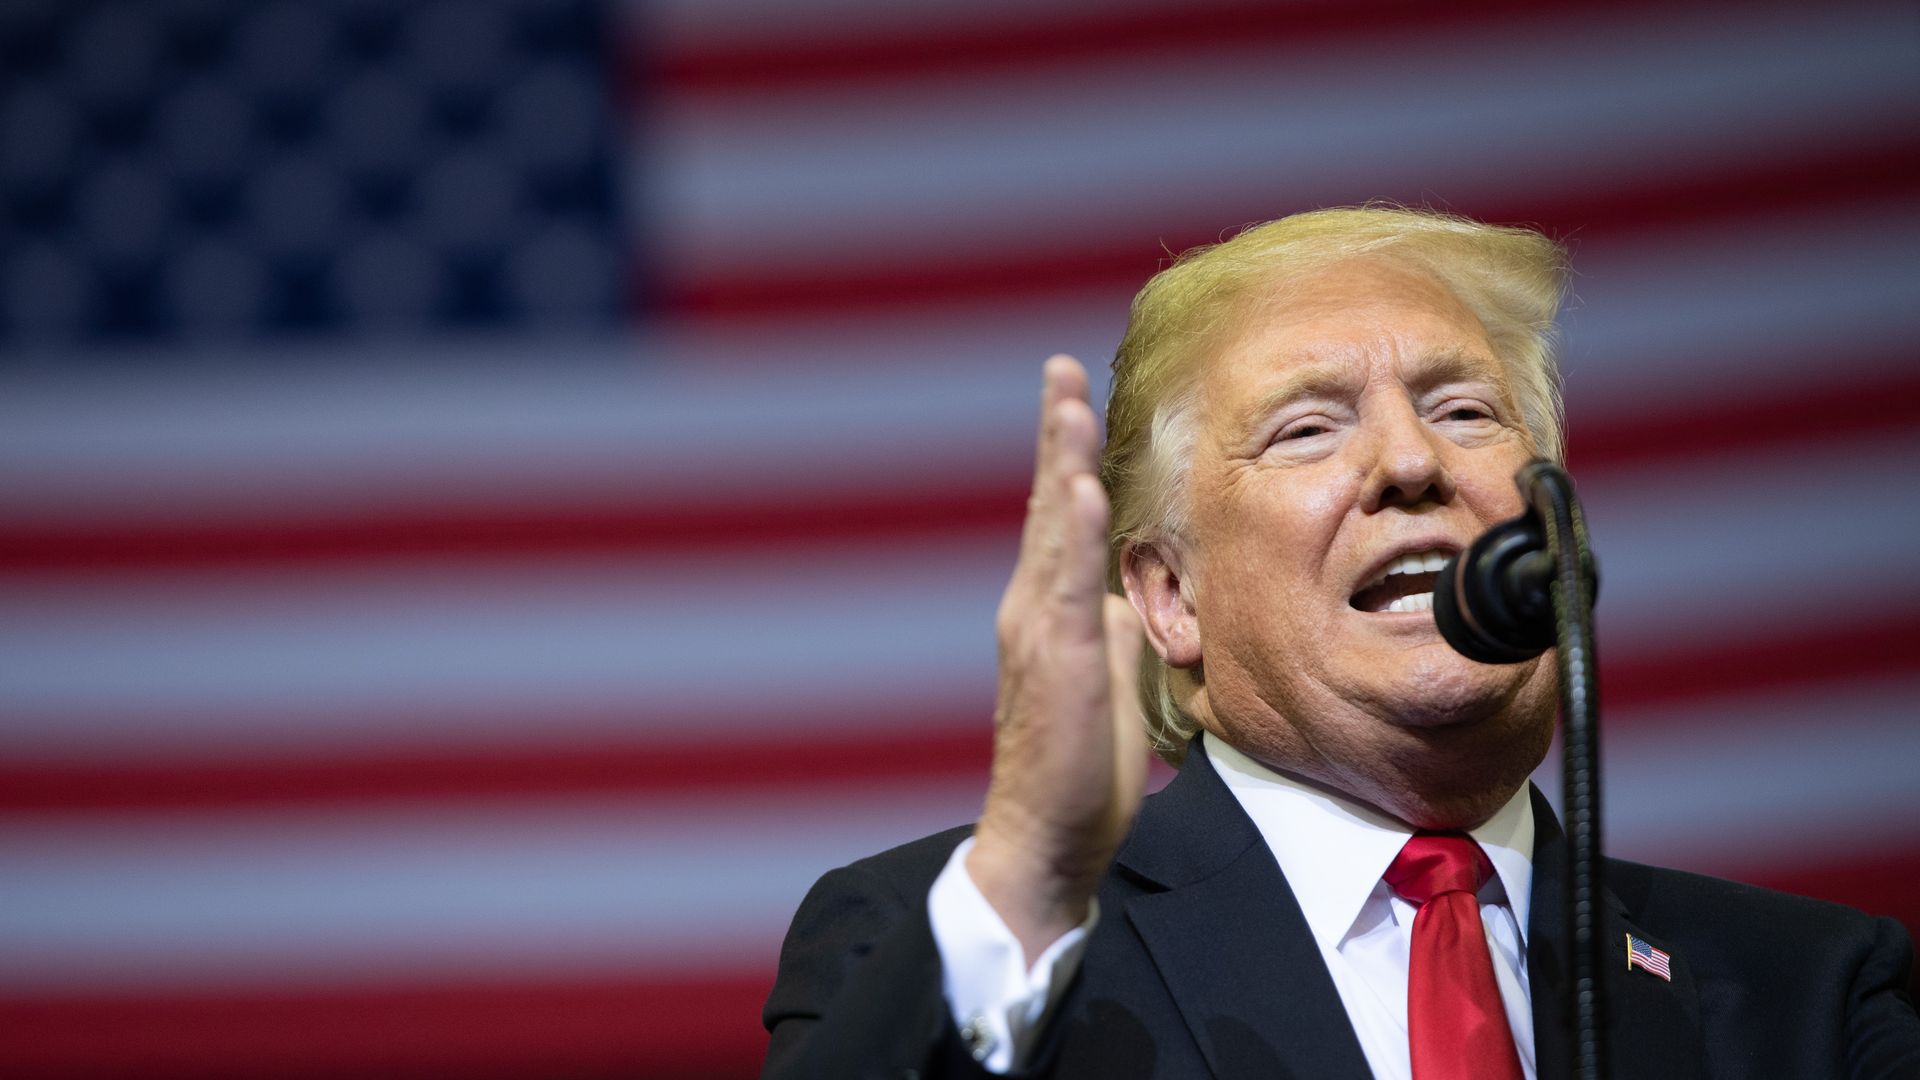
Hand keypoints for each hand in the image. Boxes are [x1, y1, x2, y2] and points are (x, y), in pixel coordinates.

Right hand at [967, 355, 1147, 965]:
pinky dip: (1067, 532)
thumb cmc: (1080, 764)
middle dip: (1052, 432)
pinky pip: (1062, 586)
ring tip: (1066, 401)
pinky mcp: (1055, 662)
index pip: (1056, 516)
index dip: (1063, 452)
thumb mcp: (1107, 676)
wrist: (1046, 835)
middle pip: (1043, 503)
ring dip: (1057, 461)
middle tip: (1060, 368)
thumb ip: (1111, 628)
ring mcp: (1036, 631)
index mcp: (1046, 609)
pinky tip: (1076, 486)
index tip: (1071, 393)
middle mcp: (1031, 607)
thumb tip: (1128, 594)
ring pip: (1048, 530)